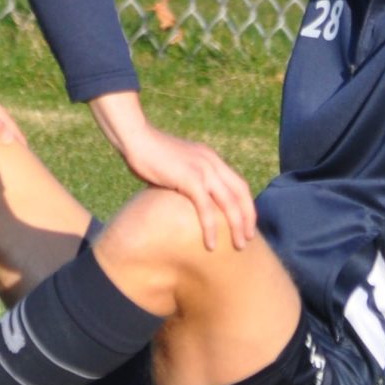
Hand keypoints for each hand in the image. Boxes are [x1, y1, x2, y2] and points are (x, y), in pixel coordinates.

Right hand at [117, 125, 255, 250]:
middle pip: (241, 193)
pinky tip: (210, 244)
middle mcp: (212, 162)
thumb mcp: (175, 163)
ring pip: (229, 203)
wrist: (136, 138)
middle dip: (248, 218)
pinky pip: (206, 209)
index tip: (246, 222)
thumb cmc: (147, 153)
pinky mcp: (190, 179)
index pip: (238, 183)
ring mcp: (203, 170)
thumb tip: (183, 197)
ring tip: (239, 245)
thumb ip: (185, 177)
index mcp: (210, 158)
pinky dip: (211, 228)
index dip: (246, 204)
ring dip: (236, 227)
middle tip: (249, 238)